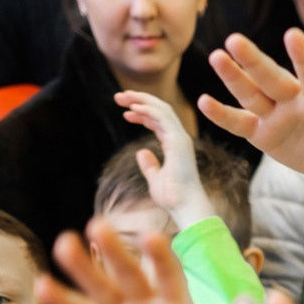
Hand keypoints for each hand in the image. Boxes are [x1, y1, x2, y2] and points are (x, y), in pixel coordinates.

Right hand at [38, 221, 221, 303]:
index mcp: (177, 302)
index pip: (169, 276)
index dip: (160, 258)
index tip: (151, 236)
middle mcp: (147, 301)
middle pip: (130, 274)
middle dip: (115, 252)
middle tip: (97, 224)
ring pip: (102, 288)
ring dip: (83, 267)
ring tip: (64, 243)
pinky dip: (64, 302)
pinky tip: (42, 285)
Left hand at [115, 91, 215, 229]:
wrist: (185, 206)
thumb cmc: (173, 197)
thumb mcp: (155, 179)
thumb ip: (149, 166)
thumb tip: (140, 152)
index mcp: (175, 145)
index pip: (159, 121)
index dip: (142, 113)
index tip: (125, 113)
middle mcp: (179, 138)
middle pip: (160, 110)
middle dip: (139, 100)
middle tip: (118, 97)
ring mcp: (180, 138)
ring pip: (162, 109)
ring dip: (140, 100)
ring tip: (121, 98)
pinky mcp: (178, 141)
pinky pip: (163, 117)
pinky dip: (148, 109)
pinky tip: (133, 108)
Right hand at [198, 30, 303, 211]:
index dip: (303, 57)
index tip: (292, 34)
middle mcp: (294, 100)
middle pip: (272, 78)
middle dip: (254, 61)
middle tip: (235, 39)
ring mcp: (275, 115)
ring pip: (251, 94)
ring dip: (234, 77)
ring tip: (216, 56)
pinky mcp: (261, 133)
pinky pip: (240, 123)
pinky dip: (223, 115)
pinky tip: (202, 102)